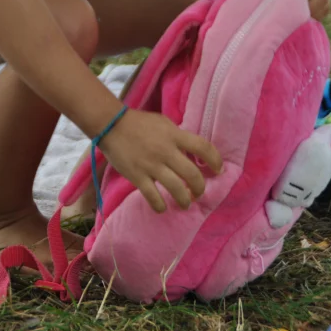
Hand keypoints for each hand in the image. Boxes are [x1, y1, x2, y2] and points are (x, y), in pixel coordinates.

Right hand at [100, 109, 221, 212]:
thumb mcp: (164, 123)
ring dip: (184, 200)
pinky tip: (162, 207)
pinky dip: (160, 206)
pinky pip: (152, 196)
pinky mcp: (137, 176)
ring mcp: (151, 165)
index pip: (203, 147)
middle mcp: (166, 151)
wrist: (111, 125)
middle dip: (200, 188)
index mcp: (174, 135)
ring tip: (185, 204)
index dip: (215, 160)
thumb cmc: (139, 123)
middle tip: (199, 193)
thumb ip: (178, 136)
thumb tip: (191, 151)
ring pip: (176, 188)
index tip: (219, 169)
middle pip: (192, 174)